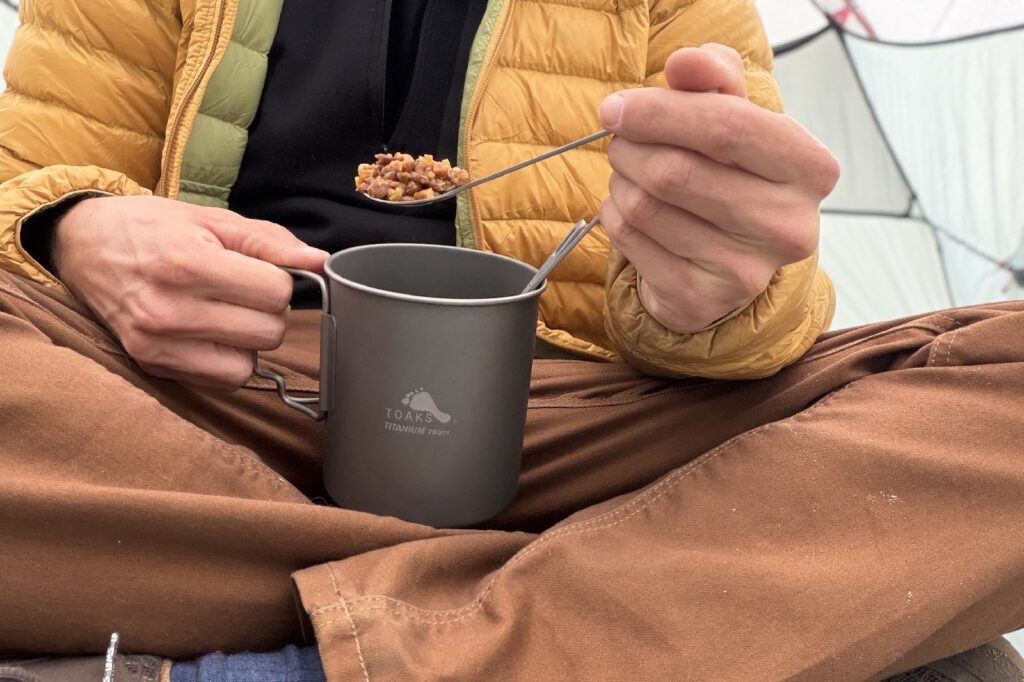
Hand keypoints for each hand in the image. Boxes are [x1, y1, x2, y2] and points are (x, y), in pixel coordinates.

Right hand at [54, 195, 327, 389]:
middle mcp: (170, 309)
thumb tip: (321, 263)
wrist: (84, 245)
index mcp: (188, 262)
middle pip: (268, 331)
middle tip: (244, 293)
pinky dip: (227, 361)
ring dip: (249, 342)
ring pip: (249, 364)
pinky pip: (221, 381)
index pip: (276, 292)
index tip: (261, 272)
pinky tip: (210, 334)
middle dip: (268, 312)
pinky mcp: (151, 365)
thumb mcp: (212, 219)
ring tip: (225, 314)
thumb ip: (271, 242)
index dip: (279, 281)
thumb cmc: (153, 228)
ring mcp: (157, 343)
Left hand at [598, 44, 838, 332]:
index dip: (660, 112)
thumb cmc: (731, 171)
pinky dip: (615, 216)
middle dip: (631, 148)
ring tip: (630, 175)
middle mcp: (789, 226)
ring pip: (646, 206)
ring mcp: (747, 272)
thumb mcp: (734, 114)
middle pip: (676, 171)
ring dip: (621, 181)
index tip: (616, 108)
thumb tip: (685, 63)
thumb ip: (714, 76)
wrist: (727, 256)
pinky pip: (631, 242)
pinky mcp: (701, 300)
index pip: (728, 126)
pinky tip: (628, 209)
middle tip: (621, 143)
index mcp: (811, 169)